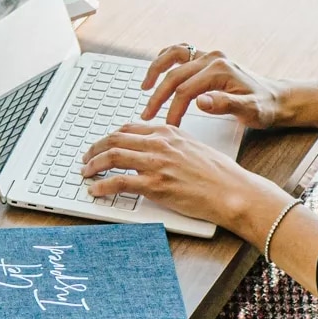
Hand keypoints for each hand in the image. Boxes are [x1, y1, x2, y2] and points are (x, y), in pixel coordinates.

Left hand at [81, 121, 256, 229]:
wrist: (232, 191)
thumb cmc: (219, 174)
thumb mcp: (194, 147)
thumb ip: (172, 145)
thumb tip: (154, 151)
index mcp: (169, 132)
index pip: (129, 128)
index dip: (110, 136)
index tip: (102, 145)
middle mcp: (159, 143)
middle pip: (115, 138)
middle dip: (95, 148)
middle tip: (86, 158)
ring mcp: (156, 163)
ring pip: (112, 156)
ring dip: (93, 164)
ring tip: (85, 172)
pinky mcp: (155, 185)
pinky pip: (119, 181)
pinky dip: (102, 185)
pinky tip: (95, 189)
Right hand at [139, 45, 286, 128]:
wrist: (276, 98)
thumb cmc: (264, 107)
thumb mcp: (250, 111)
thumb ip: (225, 105)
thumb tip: (200, 101)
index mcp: (220, 69)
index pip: (186, 90)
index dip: (173, 109)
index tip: (167, 127)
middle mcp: (212, 57)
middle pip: (175, 74)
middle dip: (159, 96)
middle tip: (148, 115)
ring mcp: (208, 55)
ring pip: (173, 56)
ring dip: (156, 70)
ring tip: (144, 87)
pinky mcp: (206, 58)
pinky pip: (180, 52)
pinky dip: (165, 59)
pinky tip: (157, 72)